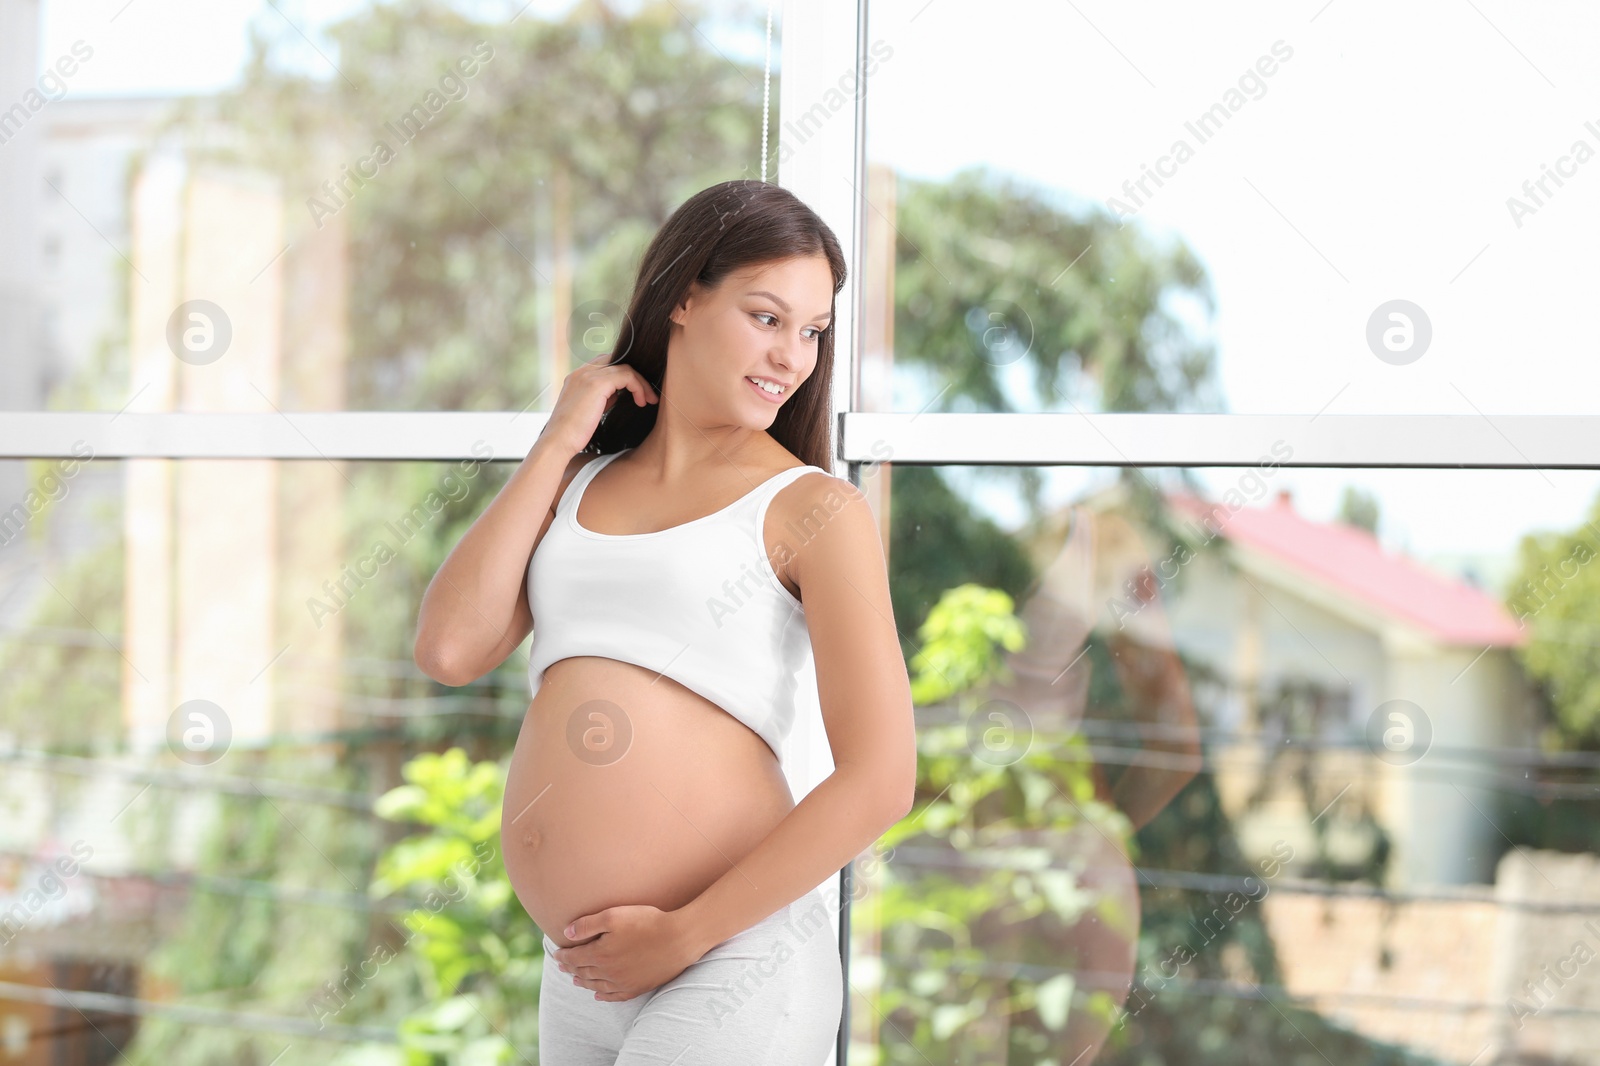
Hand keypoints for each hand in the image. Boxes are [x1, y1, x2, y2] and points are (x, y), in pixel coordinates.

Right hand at [537, 351, 659, 456]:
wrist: (559, 442)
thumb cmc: (573, 433)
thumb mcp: (589, 410)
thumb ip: (602, 398)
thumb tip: (618, 394)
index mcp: (577, 377)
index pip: (606, 363)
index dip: (623, 375)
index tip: (635, 393)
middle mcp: (581, 372)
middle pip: (617, 360)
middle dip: (635, 376)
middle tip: (648, 395)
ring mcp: (588, 375)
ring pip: (625, 367)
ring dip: (641, 383)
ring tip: (648, 400)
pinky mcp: (596, 383)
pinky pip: (627, 375)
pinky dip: (638, 387)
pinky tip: (641, 402)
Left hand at [549, 904, 698, 1001]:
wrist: (678, 939)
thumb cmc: (646, 922)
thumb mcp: (613, 915)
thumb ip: (587, 925)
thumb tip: (566, 933)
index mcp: (600, 954)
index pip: (574, 958)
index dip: (563, 956)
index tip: (556, 954)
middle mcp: (608, 972)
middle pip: (583, 972)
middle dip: (570, 968)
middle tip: (562, 966)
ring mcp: (623, 982)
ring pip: (596, 986)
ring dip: (583, 982)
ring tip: (575, 979)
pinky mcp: (638, 987)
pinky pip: (615, 996)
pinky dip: (603, 997)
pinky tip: (598, 996)